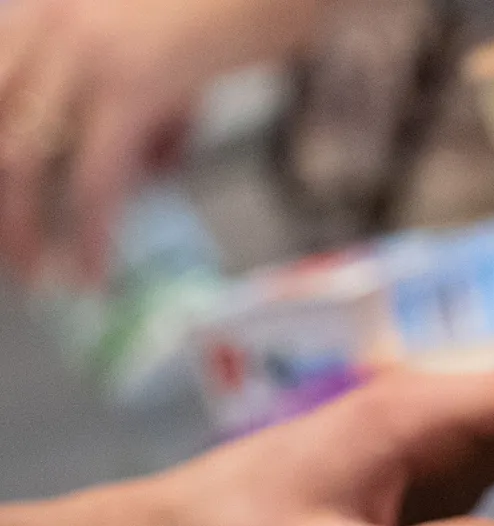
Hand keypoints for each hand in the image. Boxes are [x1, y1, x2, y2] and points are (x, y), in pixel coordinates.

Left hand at [0, 0, 322, 282]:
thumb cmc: (218, 13)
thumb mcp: (153, 58)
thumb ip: (135, 110)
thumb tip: (140, 174)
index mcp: (40, 11)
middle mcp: (45, 26)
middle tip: (9, 256)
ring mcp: (82, 56)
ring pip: (20, 156)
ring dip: (23, 226)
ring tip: (37, 275)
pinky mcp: (128, 90)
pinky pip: (94, 177)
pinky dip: (90, 232)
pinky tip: (94, 269)